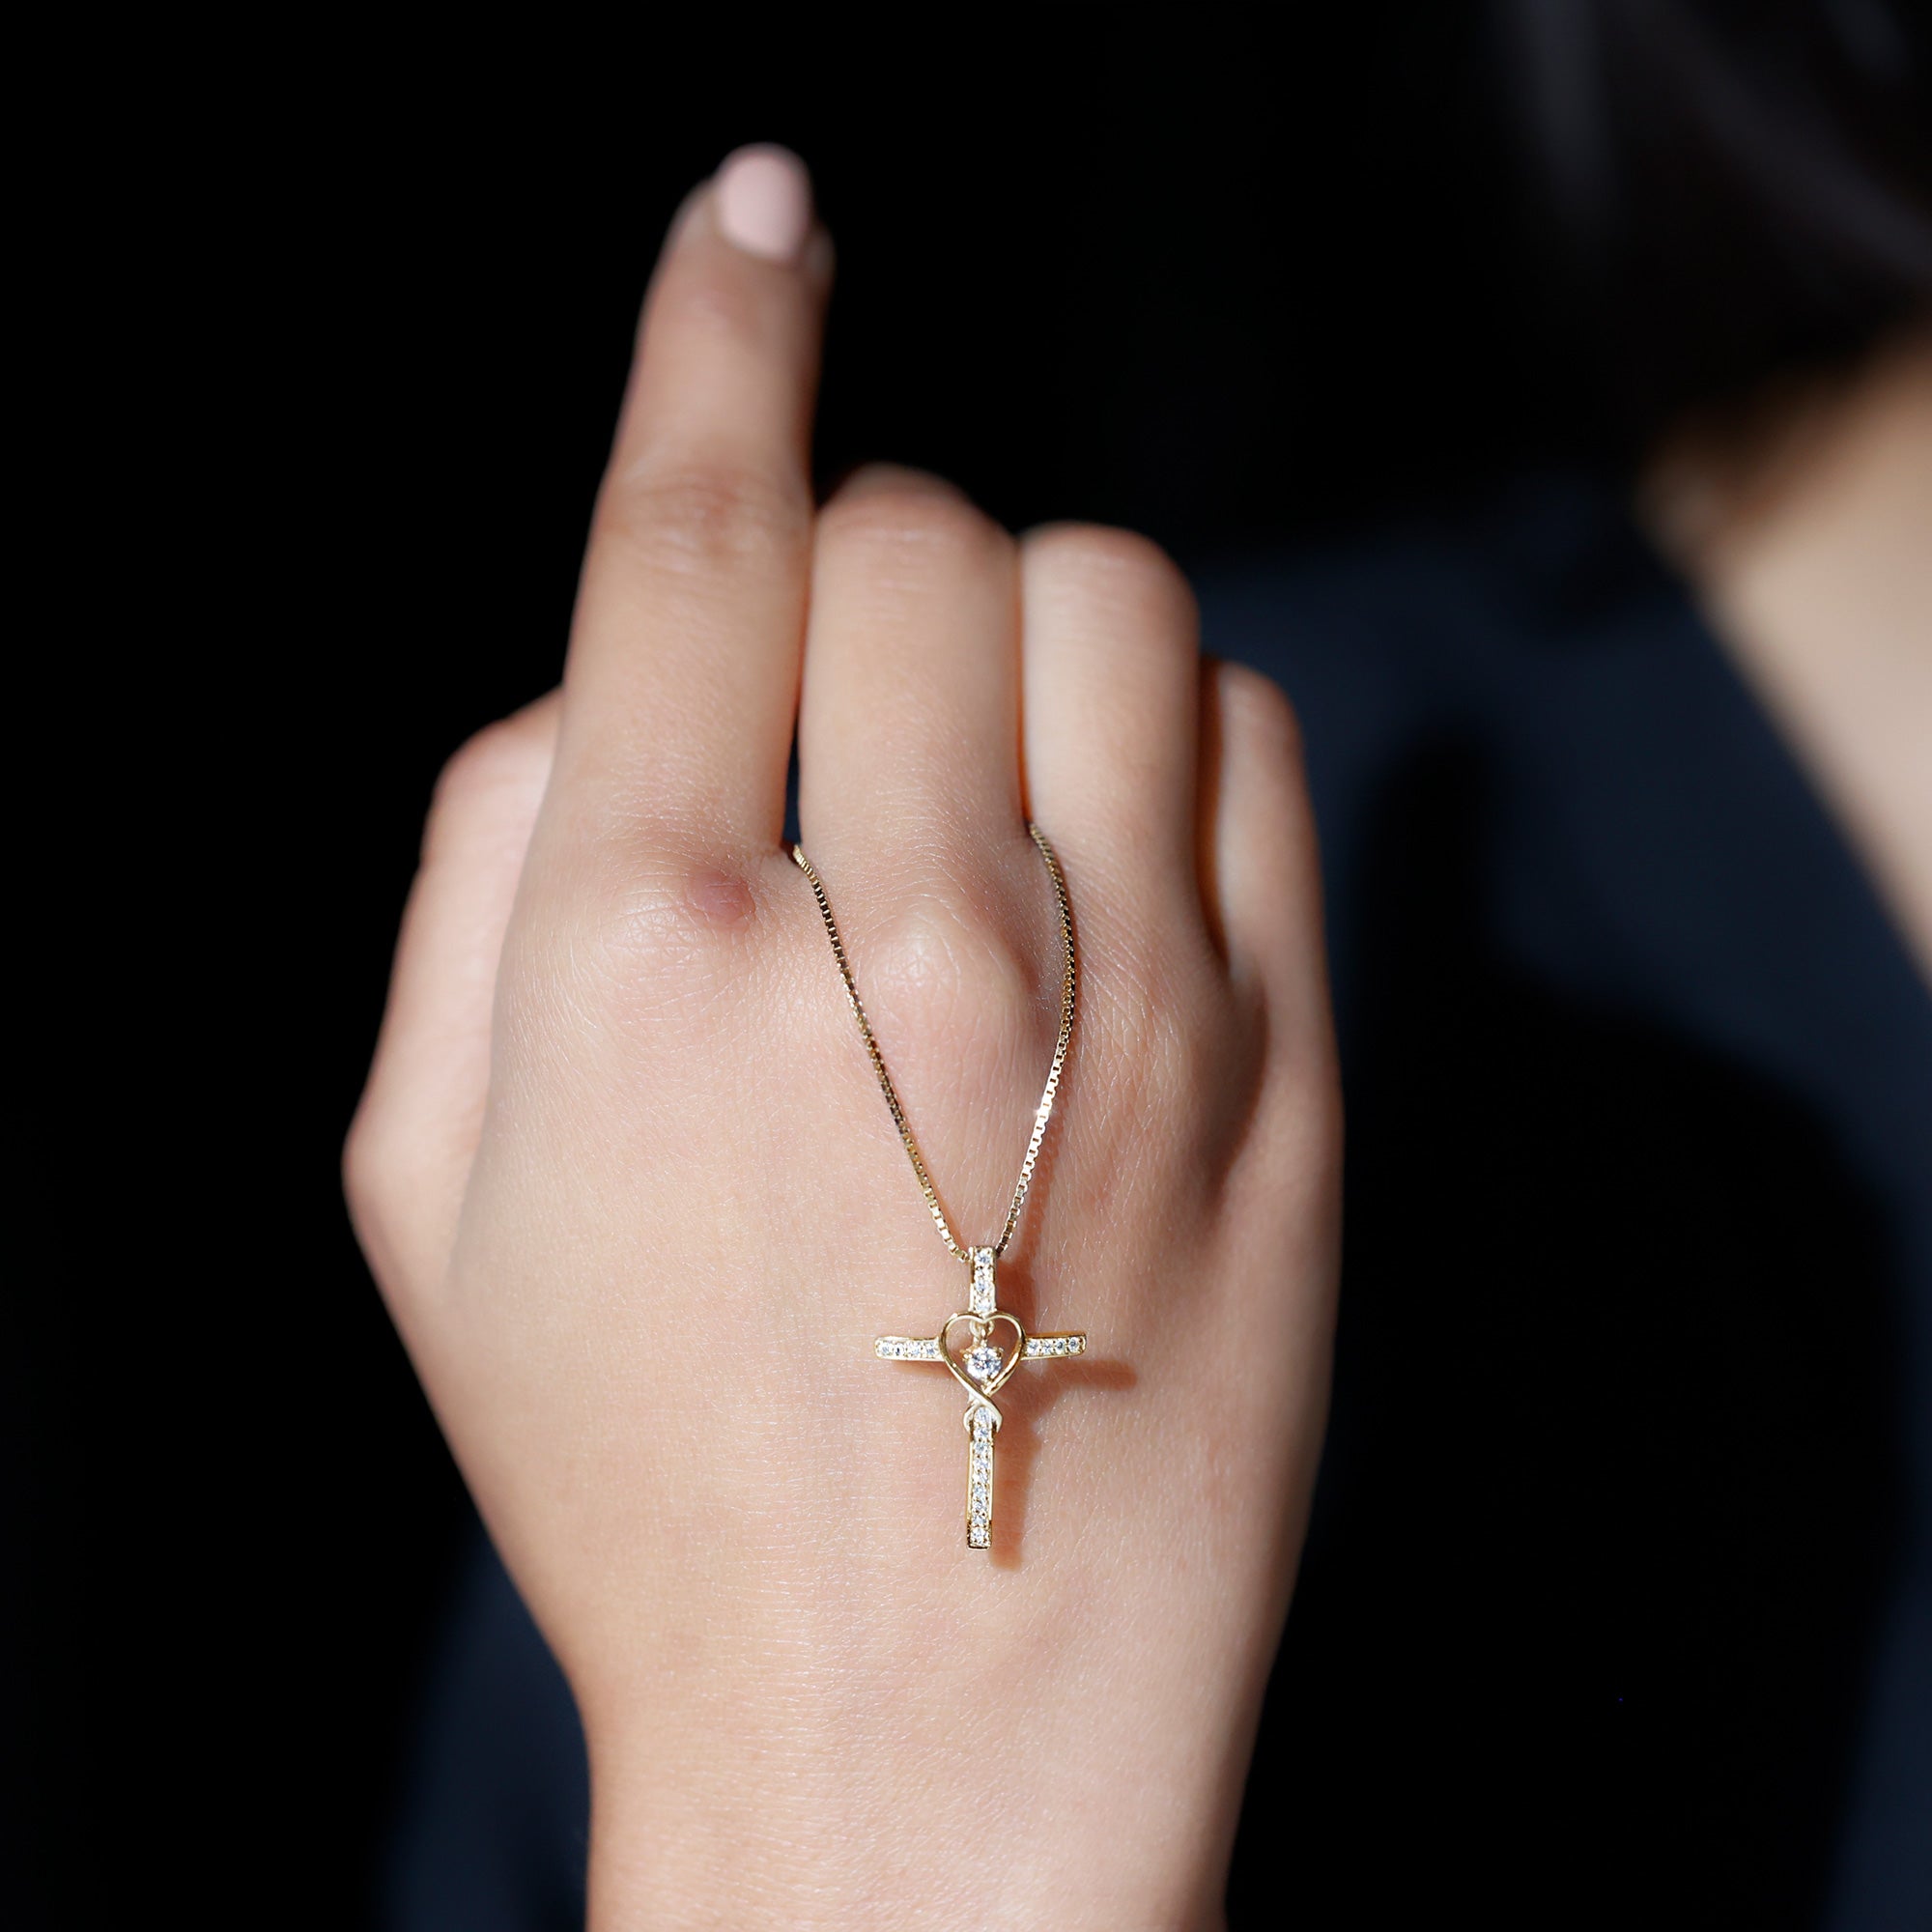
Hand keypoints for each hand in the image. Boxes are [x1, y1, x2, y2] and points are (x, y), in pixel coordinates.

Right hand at [347, 146, 1338, 1930]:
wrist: (921, 1731)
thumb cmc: (647, 1471)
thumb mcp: (430, 1197)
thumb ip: (471, 883)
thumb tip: (599, 688)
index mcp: (642, 957)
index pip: (690, 532)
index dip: (715, 328)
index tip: (758, 216)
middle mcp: (896, 945)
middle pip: (915, 537)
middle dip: (863, 573)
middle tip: (845, 714)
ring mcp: (1127, 998)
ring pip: (1112, 593)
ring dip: (1029, 630)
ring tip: (986, 779)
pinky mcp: (1288, 1063)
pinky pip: (1252, 740)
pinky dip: (1172, 738)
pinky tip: (1112, 861)